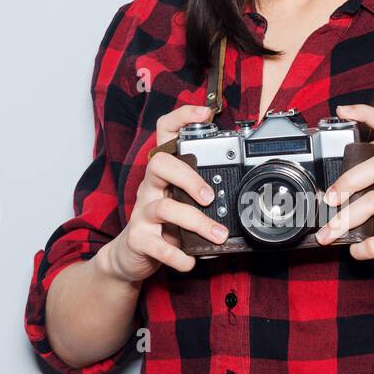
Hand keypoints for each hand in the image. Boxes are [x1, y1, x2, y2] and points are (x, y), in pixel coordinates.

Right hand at [102, 104, 228, 279]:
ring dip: (195, 222)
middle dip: (188, 177)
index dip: (181, 118)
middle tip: (210, 196)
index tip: (205, 112)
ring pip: (165, 208)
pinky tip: (190, 261)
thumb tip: (242, 186)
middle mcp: (150, 188)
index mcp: (163, 174)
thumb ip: (203, 192)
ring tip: (217, 235)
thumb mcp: (183, 202)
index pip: (165, 134)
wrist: (131, 256)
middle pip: (160, 165)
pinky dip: (177, 255)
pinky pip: (157, 245)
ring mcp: (142, 213)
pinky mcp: (138, 239)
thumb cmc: (164, 225)